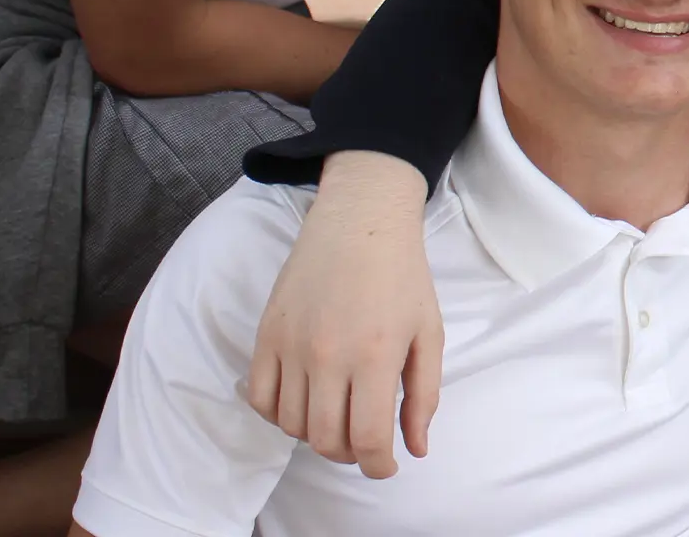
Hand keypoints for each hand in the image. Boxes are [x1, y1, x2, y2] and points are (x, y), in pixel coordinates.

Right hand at [247, 151, 441, 478]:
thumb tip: (415, 448)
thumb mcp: (429, 333)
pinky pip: (260, 399)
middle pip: (326, 440)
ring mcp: (291, 346)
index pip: (368, 438)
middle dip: (350, 454)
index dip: (378, 465)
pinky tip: (305, 402)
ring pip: (292, 425)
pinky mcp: (266, 335)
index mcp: (375, 356)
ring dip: (316, 435)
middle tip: (366, 440)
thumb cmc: (402, 276)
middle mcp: (328, 356)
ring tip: (340, 416)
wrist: (360, 221)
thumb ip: (424, 395)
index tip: (387, 466)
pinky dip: (279, 414)